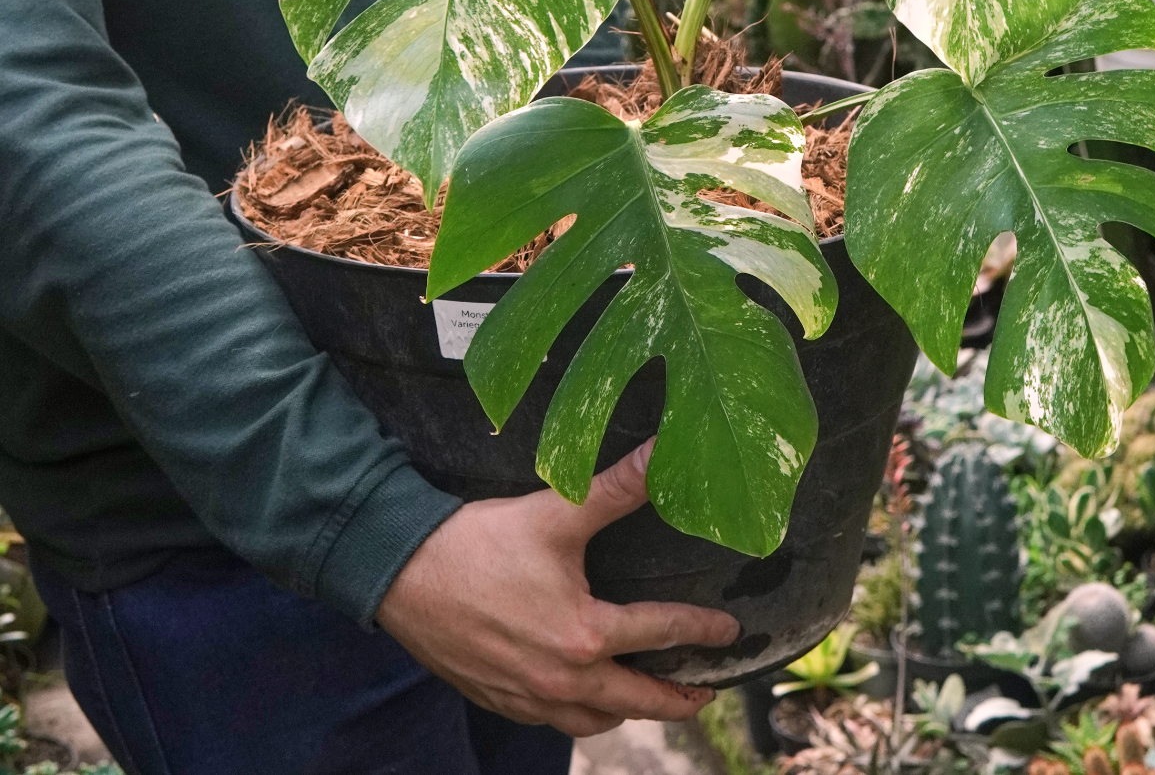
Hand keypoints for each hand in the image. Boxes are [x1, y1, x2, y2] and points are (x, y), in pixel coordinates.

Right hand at [376, 439, 740, 736]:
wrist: (402, 574)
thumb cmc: (481, 543)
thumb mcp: (558, 511)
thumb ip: (618, 486)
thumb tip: (666, 453)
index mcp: (585, 635)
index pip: (660, 633)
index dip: (701, 631)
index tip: (730, 633)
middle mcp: (562, 678)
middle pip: (636, 701)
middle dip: (676, 699)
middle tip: (704, 692)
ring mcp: (527, 696)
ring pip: (594, 720)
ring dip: (627, 711)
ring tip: (646, 698)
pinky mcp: (497, 698)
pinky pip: (552, 721)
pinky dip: (580, 715)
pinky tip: (581, 698)